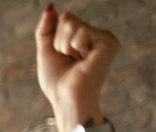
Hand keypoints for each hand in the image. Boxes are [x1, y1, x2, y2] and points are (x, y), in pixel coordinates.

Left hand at [35, 6, 118, 128]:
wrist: (66, 99)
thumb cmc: (58, 81)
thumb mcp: (47, 50)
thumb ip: (46, 28)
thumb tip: (50, 7)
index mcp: (88, 37)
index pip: (64, 19)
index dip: (55, 39)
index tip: (64, 56)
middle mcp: (100, 35)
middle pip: (67, 18)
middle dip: (59, 41)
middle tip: (70, 60)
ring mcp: (106, 38)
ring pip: (71, 23)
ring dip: (64, 45)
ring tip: (76, 61)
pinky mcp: (109, 43)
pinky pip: (80, 31)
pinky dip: (74, 46)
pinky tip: (84, 60)